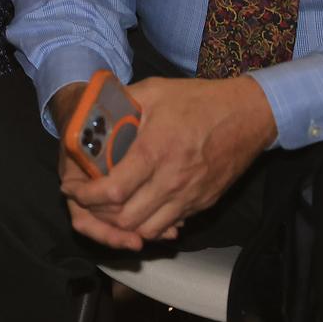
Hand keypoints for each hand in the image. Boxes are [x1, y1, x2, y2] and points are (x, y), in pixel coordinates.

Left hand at [57, 76, 275, 250]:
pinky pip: (169, 226)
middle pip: (125, 219)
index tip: (73, 190)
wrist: (249, 115)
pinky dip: (148, 225)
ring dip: (122, 225)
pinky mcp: (203, 203)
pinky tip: (138, 209)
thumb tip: (89, 112)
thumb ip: (119, 103)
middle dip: (99, 214)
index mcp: (155, 151)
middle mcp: (172, 180)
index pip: (112, 190)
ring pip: (146, 230)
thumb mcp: (154, 91)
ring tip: (110, 208)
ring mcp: (190, 196)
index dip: (86, 196)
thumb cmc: (198, 100)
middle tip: (88, 201)